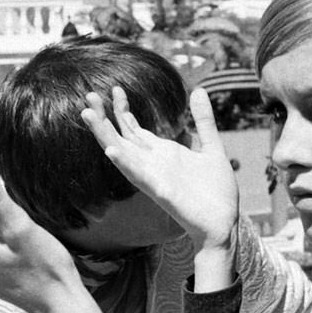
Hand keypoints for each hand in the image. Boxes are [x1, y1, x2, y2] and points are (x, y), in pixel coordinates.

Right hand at [81, 86, 238, 254]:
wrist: (224, 224)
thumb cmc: (216, 192)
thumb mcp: (212, 148)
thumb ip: (204, 121)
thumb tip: (199, 90)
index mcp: (163, 153)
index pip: (134, 129)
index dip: (122, 110)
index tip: (115, 88)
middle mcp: (153, 164)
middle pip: (121, 138)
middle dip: (104, 118)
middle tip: (88, 96)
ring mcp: (154, 178)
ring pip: (123, 154)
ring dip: (106, 136)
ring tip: (89, 116)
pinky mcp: (161, 192)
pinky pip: (139, 177)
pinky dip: (126, 163)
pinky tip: (112, 151)